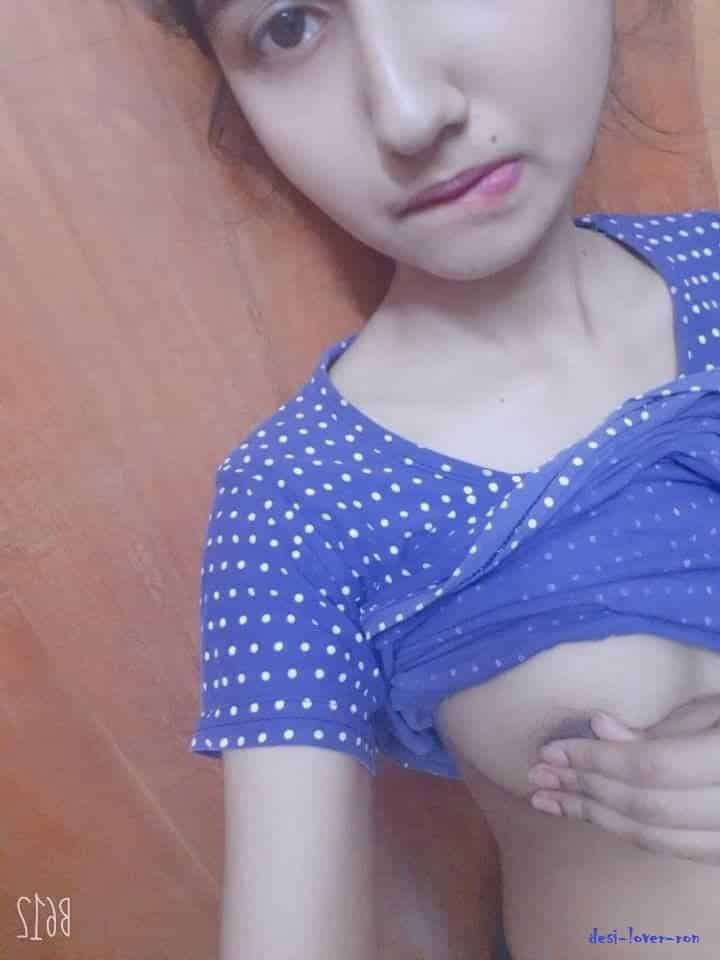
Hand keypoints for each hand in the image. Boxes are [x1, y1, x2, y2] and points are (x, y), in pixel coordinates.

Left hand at [527, 695, 719, 864]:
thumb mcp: (711, 705)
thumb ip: (661, 726)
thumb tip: (599, 728)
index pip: (652, 767)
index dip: (596, 761)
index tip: (550, 751)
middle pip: (648, 809)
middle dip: (585, 792)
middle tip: (537, 779)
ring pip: (656, 838)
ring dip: (595, 818)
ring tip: (550, 800)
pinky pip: (672, 849)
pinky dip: (626, 832)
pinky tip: (592, 814)